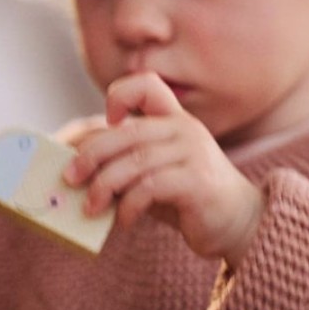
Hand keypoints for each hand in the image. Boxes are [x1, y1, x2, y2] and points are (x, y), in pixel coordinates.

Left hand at [63, 72, 264, 266]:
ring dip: (103, 187)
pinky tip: (123, 220)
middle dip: (90, 156)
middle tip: (69, 179)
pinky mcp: (197, 181)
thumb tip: (74, 171)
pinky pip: (148, 188)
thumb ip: (125, 163)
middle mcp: (185, 130)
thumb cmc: (187, 198)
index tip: (107, 122)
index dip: (120, 95)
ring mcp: (193, 153)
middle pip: (125, 133)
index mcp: (174, 120)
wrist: (239, 223)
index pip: (147, 85)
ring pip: (133, 162)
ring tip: (91, 208)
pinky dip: (128, 206)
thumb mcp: (154, 172)